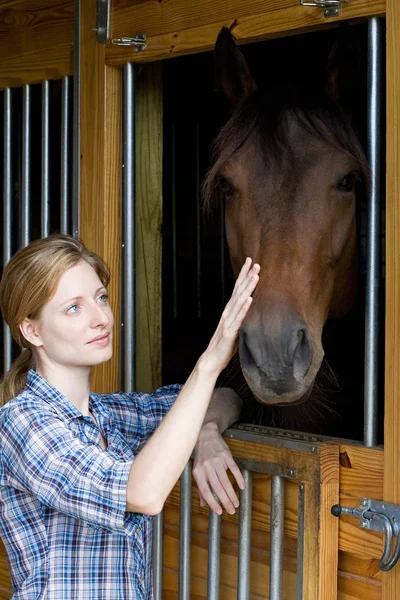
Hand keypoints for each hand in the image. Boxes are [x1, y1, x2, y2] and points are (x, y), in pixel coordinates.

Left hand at [193, 423, 244, 514]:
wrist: (206, 434)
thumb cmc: (201, 455)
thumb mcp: (198, 470)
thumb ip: (200, 488)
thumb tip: (203, 504)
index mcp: (198, 472)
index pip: (205, 491)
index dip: (212, 503)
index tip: (219, 512)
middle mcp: (207, 467)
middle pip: (217, 488)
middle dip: (225, 501)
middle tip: (232, 511)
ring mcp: (217, 461)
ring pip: (225, 481)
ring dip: (232, 493)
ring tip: (236, 503)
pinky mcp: (226, 455)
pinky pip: (233, 469)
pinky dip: (238, 478)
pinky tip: (242, 486)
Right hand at [201, 258, 259, 374]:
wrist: (212, 360)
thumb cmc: (225, 345)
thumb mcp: (236, 327)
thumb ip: (242, 316)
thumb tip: (253, 307)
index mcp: (230, 311)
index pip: (238, 289)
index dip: (244, 274)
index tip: (250, 261)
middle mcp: (228, 313)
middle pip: (239, 291)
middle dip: (247, 276)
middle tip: (256, 263)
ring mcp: (228, 322)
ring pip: (239, 302)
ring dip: (248, 288)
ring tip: (256, 276)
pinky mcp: (230, 333)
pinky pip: (238, 319)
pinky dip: (244, 308)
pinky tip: (250, 299)